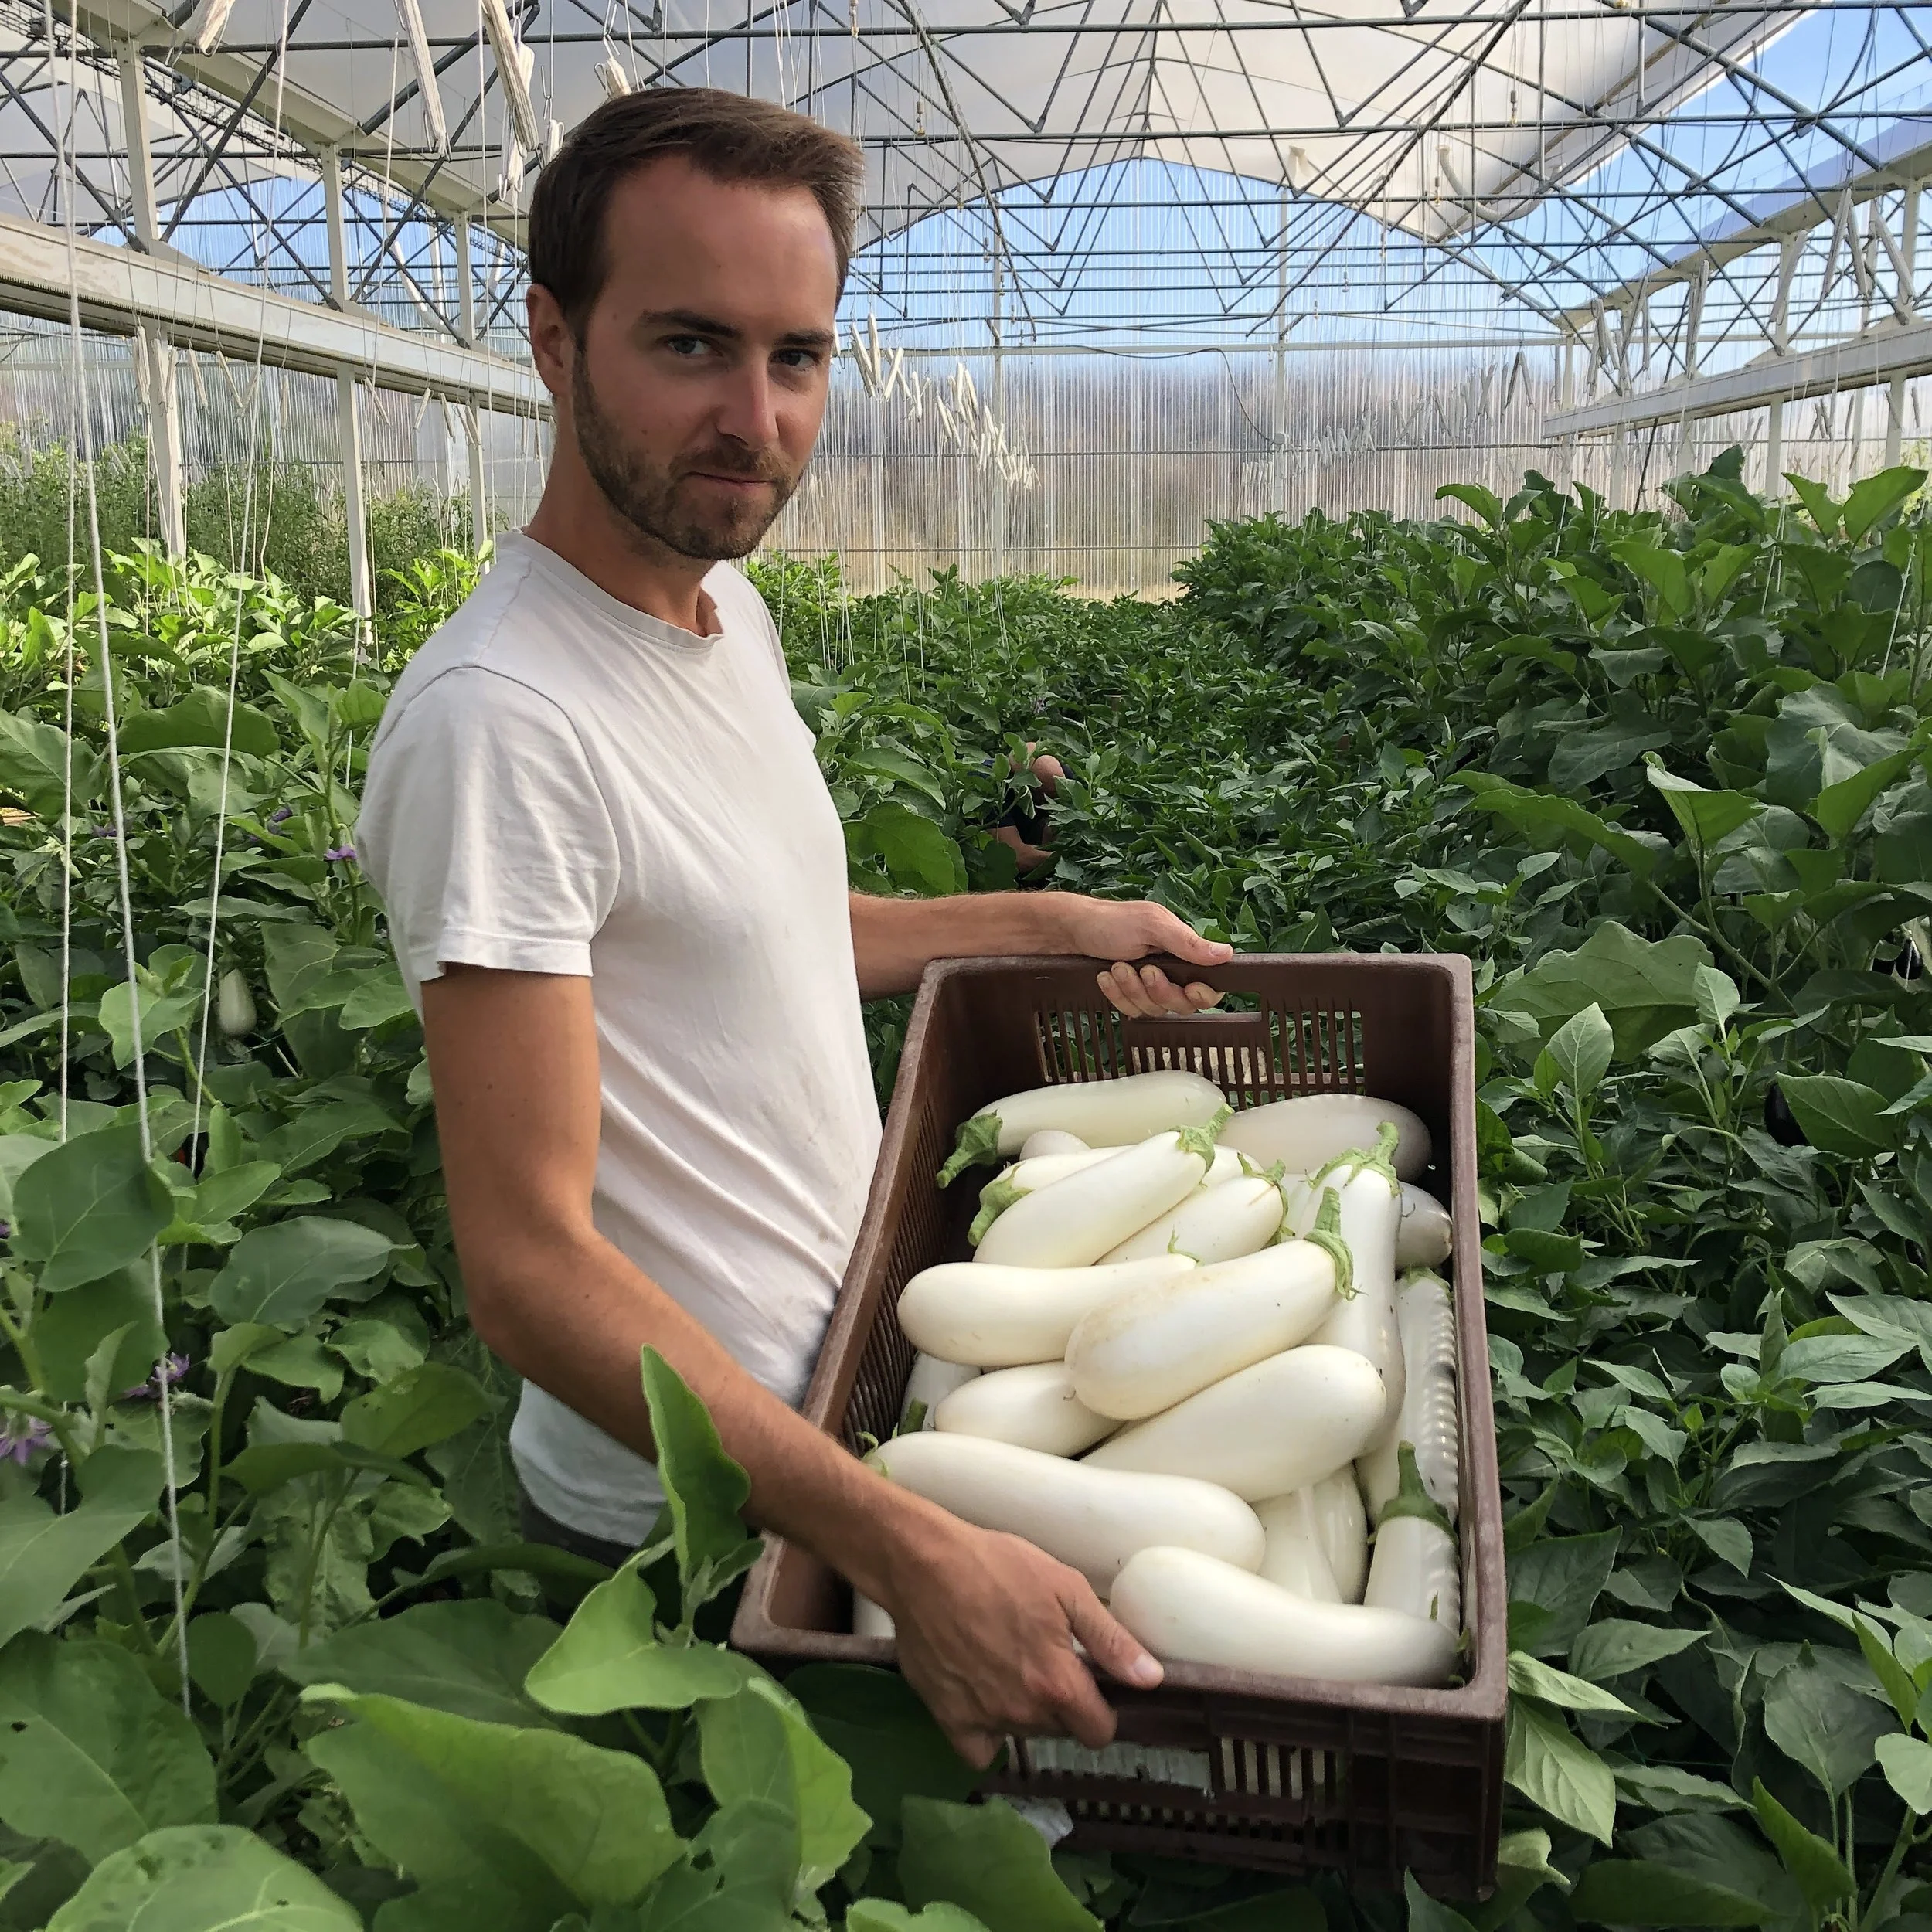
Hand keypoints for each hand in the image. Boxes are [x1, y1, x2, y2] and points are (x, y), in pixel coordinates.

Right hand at [883, 1515, 1163, 1767]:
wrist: (924, 1565)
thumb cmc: (999, 1567)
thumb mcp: (1065, 1589)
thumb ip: (1111, 1640)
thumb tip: (1151, 1679)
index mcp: (1058, 1685)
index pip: (1098, 1731)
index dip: (1102, 1710)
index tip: (1091, 1685)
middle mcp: (1023, 1713)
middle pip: (1060, 1730)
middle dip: (1062, 1705)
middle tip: (1045, 1661)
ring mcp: (983, 1719)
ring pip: (1023, 1735)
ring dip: (1026, 1713)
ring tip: (1011, 1666)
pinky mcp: (947, 1718)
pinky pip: (979, 1751)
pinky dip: (987, 1735)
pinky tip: (985, 1699)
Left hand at [1055, 896, 1232, 1017]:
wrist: (1071, 931)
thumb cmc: (1112, 921)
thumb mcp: (1152, 925)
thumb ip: (1188, 943)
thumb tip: (1226, 954)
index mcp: (1183, 953)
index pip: (1209, 985)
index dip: (1203, 994)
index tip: (1190, 988)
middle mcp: (1170, 972)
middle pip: (1182, 1004)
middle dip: (1160, 990)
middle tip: (1143, 969)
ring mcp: (1149, 987)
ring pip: (1154, 1010)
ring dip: (1132, 989)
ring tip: (1117, 966)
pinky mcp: (1130, 997)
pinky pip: (1131, 1011)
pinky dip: (1117, 995)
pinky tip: (1106, 977)